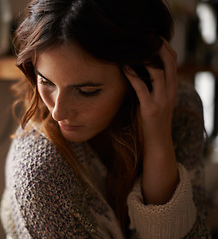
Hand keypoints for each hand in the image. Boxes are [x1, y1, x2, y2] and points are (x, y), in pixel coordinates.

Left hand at [124, 38, 178, 204]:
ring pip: (158, 72)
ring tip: (132, 49)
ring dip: (145, 58)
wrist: (157, 142)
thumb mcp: (157, 98)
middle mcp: (170, 90)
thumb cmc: (152, 119)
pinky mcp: (151, 109)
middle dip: (157, 46)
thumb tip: (140, 68)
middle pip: (169, 61)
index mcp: (172, 86)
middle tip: (142, 37)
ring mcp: (162, 99)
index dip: (163, 46)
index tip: (151, 36)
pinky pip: (142, 88)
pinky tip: (124, 68)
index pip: (172, 60)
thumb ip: (153, 84)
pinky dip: (133, 76)